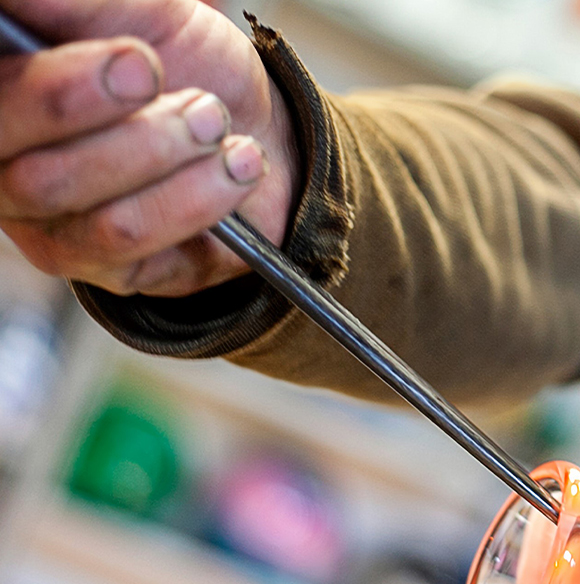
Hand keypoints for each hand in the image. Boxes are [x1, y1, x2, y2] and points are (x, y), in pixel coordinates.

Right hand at [0, 0, 298, 296]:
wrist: (259, 130)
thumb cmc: (185, 65)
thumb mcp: (139, 13)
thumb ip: (73, 7)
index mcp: (3, 95)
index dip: (49, 84)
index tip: (133, 56)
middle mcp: (5, 163)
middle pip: (9, 150)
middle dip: (87, 107)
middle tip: (153, 72)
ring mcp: (45, 222)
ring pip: (68, 196)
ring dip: (158, 149)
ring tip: (214, 120)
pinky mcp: (102, 267)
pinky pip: (128, 238)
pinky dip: (196, 195)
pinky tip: (237, 163)